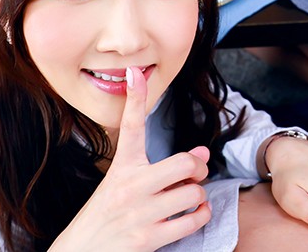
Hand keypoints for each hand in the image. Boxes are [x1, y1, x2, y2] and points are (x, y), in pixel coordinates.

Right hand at [50, 67, 210, 250]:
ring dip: (198, 197)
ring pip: (193, 194)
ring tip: (189, 199)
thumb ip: (161, 169)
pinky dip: (201, 217)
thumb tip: (202, 153)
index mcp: (121, 168)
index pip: (130, 126)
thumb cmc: (105, 216)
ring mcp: (139, 213)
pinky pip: (192, 221)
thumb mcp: (122, 185)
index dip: (135, 97)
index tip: (136, 72)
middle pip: (184, 163)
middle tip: (195, 174)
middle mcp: (130, 186)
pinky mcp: (148, 239)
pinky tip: (194, 215)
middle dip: (198, 168)